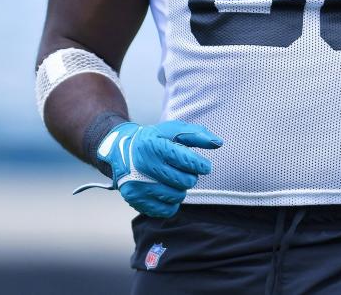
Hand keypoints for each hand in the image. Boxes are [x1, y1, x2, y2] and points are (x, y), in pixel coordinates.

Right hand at [93, 120, 221, 217]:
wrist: (121, 152)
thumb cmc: (154, 139)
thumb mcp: (173, 130)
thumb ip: (197, 134)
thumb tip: (219, 143)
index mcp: (154, 146)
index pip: (187, 161)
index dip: (201, 165)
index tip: (204, 166)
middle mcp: (144, 166)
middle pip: (185, 181)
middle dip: (191, 177)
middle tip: (185, 172)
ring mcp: (139, 185)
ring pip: (178, 196)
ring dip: (181, 189)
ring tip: (173, 179)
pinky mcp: (136, 200)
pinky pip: (167, 210)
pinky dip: (171, 202)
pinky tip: (165, 190)